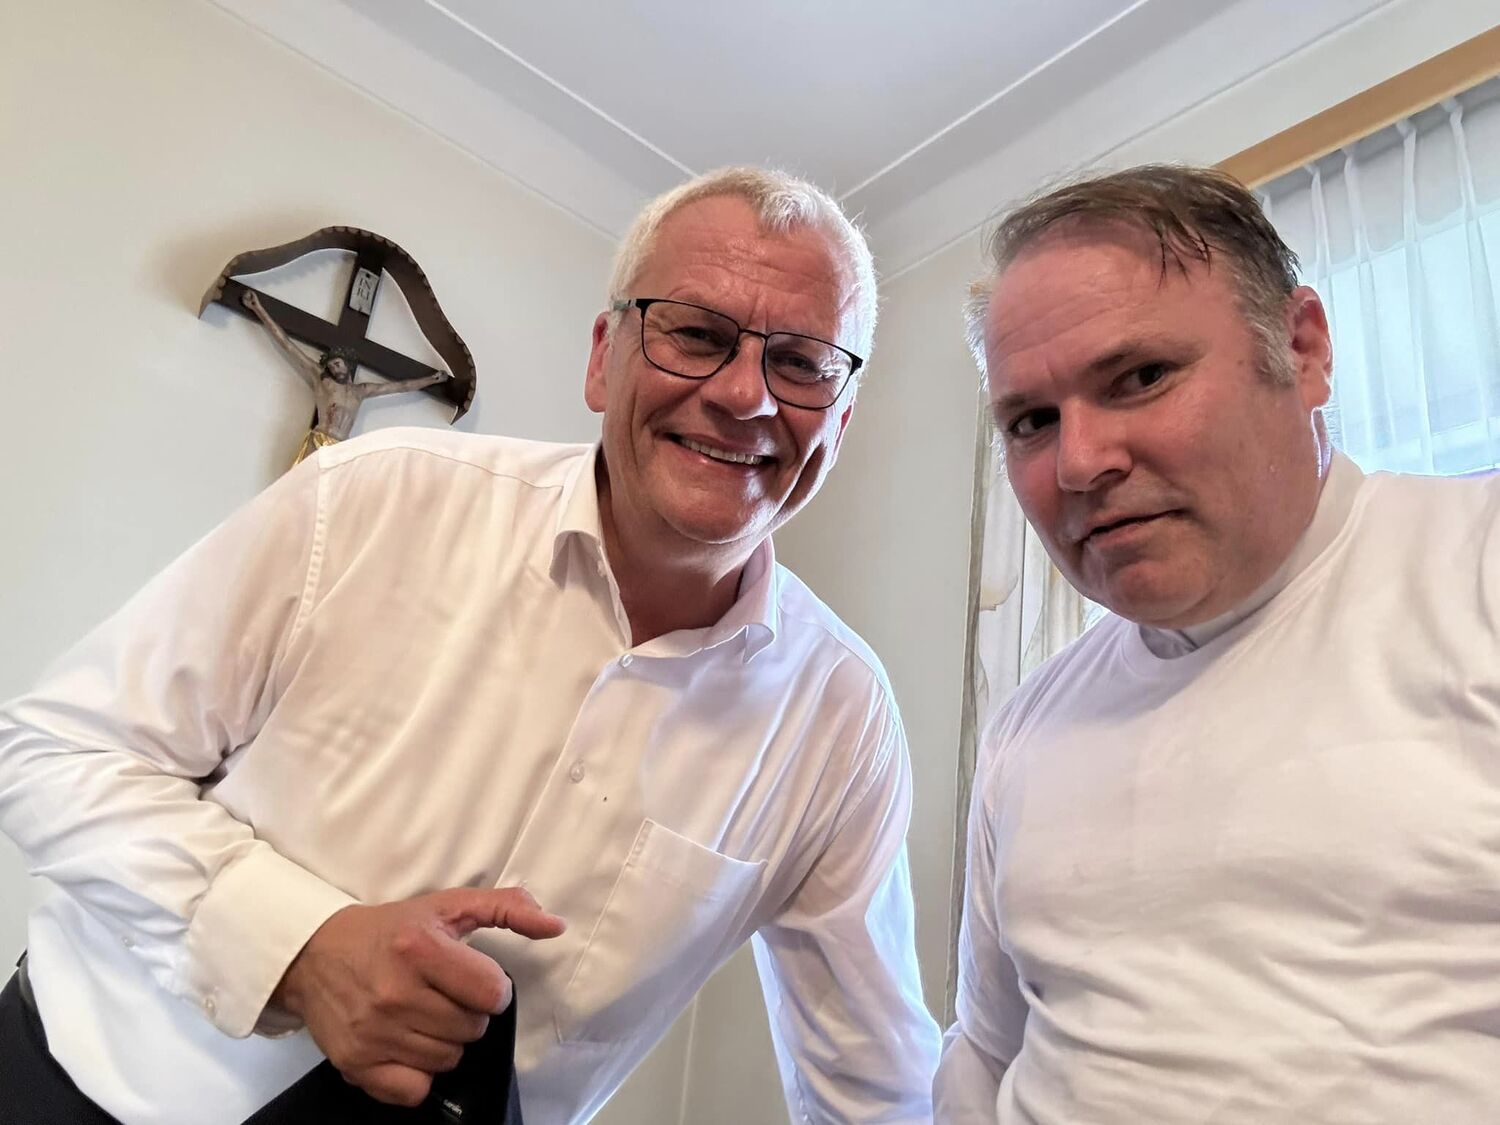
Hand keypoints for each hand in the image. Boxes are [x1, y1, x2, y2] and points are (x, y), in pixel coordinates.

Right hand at [273, 886, 565, 1105]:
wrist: (316, 953)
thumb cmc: (391, 930)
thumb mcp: (448, 906)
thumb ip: (507, 908)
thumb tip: (556, 926)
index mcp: (420, 948)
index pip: (493, 993)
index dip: (491, 989)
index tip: (472, 978)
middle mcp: (395, 993)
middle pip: (472, 1030)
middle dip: (467, 1014)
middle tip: (441, 995)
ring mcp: (374, 1032)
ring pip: (448, 1059)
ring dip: (445, 1041)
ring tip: (423, 1015)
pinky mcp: (357, 1064)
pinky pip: (415, 1090)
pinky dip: (418, 1074)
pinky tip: (407, 1044)